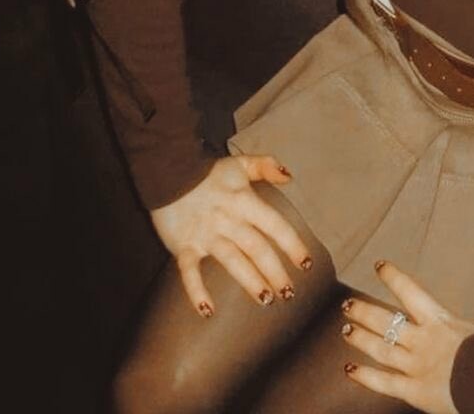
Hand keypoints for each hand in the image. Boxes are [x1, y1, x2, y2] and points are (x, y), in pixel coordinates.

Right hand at [150, 154, 312, 315]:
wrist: (167, 171)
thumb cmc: (208, 172)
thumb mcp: (240, 163)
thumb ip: (266, 166)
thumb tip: (289, 177)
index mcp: (244, 201)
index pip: (275, 225)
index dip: (292, 245)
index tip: (306, 264)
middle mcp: (228, 219)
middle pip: (257, 248)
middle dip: (275, 272)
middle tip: (289, 294)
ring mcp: (206, 234)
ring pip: (232, 261)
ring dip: (250, 281)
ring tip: (266, 300)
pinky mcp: (184, 245)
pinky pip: (190, 271)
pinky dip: (196, 291)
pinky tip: (207, 311)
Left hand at [340, 261, 473, 413]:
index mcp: (441, 320)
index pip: (411, 292)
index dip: (392, 278)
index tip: (378, 265)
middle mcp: (423, 339)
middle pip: (386, 321)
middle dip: (365, 312)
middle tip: (347, 304)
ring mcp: (415, 365)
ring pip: (380, 348)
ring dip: (360, 338)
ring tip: (345, 329)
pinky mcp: (413, 390)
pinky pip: (384, 382)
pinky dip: (365, 376)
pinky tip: (349, 370)